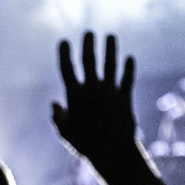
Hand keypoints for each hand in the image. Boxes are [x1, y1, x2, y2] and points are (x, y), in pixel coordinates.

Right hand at [53, 32, 137, 162]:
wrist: (112, 152)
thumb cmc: (84, 144)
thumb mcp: (64, 132)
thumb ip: (57, 116)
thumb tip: (54, 105)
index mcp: (74, 95)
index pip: (67, 68)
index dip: (64, 53)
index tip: (64, 41)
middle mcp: (92, 89)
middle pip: (89, 60)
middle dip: (88, 44)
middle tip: (89, 33)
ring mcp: (110, 92)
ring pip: (110, 65)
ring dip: (110, 49)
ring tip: (110, 36)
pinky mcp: (125, 98)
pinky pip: (127, 79)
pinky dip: (128, 68)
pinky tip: (129, 58)